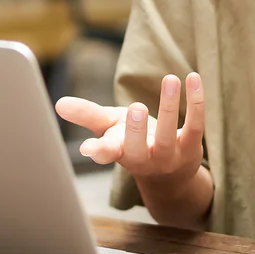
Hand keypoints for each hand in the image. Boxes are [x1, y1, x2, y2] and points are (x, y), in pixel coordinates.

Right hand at [54, 73, 205, 186]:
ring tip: (169, 79)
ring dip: (169, 107)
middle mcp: (142, 159)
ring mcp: (168, 156)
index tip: (89, 148)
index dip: (98, 151)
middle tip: (135, 108)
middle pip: (137, 150)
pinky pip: (195, 125)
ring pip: (168, 136)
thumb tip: (59, 104)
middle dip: (135, 131)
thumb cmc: (132, 144)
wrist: (169, 175)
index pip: (107, 155)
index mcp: (119, 153)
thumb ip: (86, 115)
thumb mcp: (108, 129)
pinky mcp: (190, 147)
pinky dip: (195, 102)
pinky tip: (192, 78)